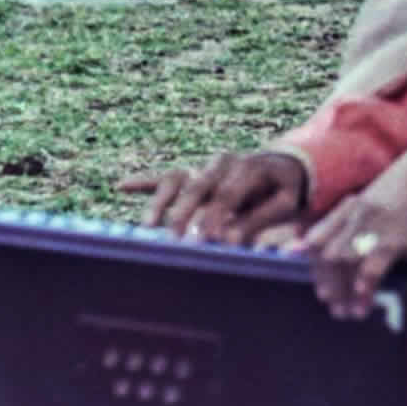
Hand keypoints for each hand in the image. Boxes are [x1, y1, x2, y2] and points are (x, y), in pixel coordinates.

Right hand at [124, 150, 307, 242]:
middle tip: (177, 240)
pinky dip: (143, 181)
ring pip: (176, 180)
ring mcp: (203, 167)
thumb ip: (260, 219)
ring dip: (161, 203)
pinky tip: (121, 187)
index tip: (209, 240)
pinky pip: (164, 178)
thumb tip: (232, 242)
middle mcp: (221, 163)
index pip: (227, 194)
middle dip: (186, 214)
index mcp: (248, 167)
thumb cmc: (285, 189)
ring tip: (150, 227)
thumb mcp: (285, 203)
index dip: (218, 217)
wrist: (283, 165)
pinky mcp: (191, 173)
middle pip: (197, 187)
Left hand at [296, 196, 406, 318]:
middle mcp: (361, 210)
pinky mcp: (399, 235)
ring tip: (352, 313)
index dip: (317, 272)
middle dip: (331, 286)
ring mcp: (380, 220)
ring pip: (345, 259)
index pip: (316, 242)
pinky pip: (371, 264)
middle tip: (338, 311)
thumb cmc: (405, 242)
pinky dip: (364, 287)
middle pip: (328, 253)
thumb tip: (291, 252)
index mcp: (349, 209)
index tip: (325, 296)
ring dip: (345, 291)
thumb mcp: (368, 241)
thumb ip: (336, 245)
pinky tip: (366, 303)